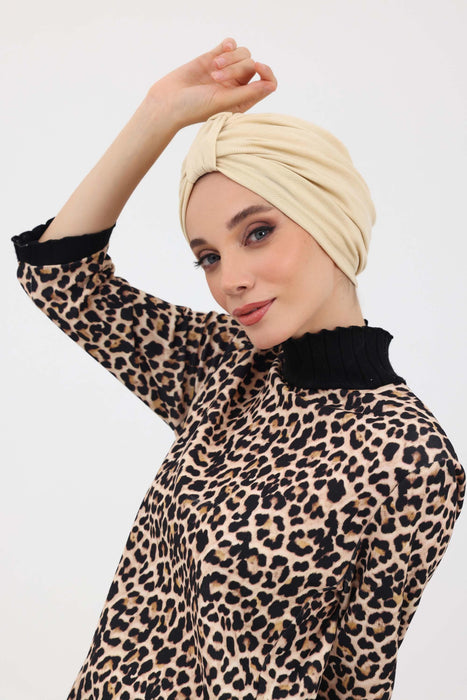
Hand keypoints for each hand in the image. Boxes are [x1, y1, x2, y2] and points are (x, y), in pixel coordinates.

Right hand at [149, 38, 276, 127]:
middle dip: (235, 68)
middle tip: (215, 78)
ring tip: (212, 69)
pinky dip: (228, 45)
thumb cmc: (195, 108)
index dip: (267, 72)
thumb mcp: (224, 102)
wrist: (168, 101)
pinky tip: (221, 50)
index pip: (267, 83)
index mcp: (243, 100)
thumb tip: (271, 85)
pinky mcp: (213, 58)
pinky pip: (230, 44)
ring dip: (229, 57)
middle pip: (251, 65)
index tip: (258, 66)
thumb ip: (249, 93)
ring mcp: (226, 71)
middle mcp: (237, 86)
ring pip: (243, 53)